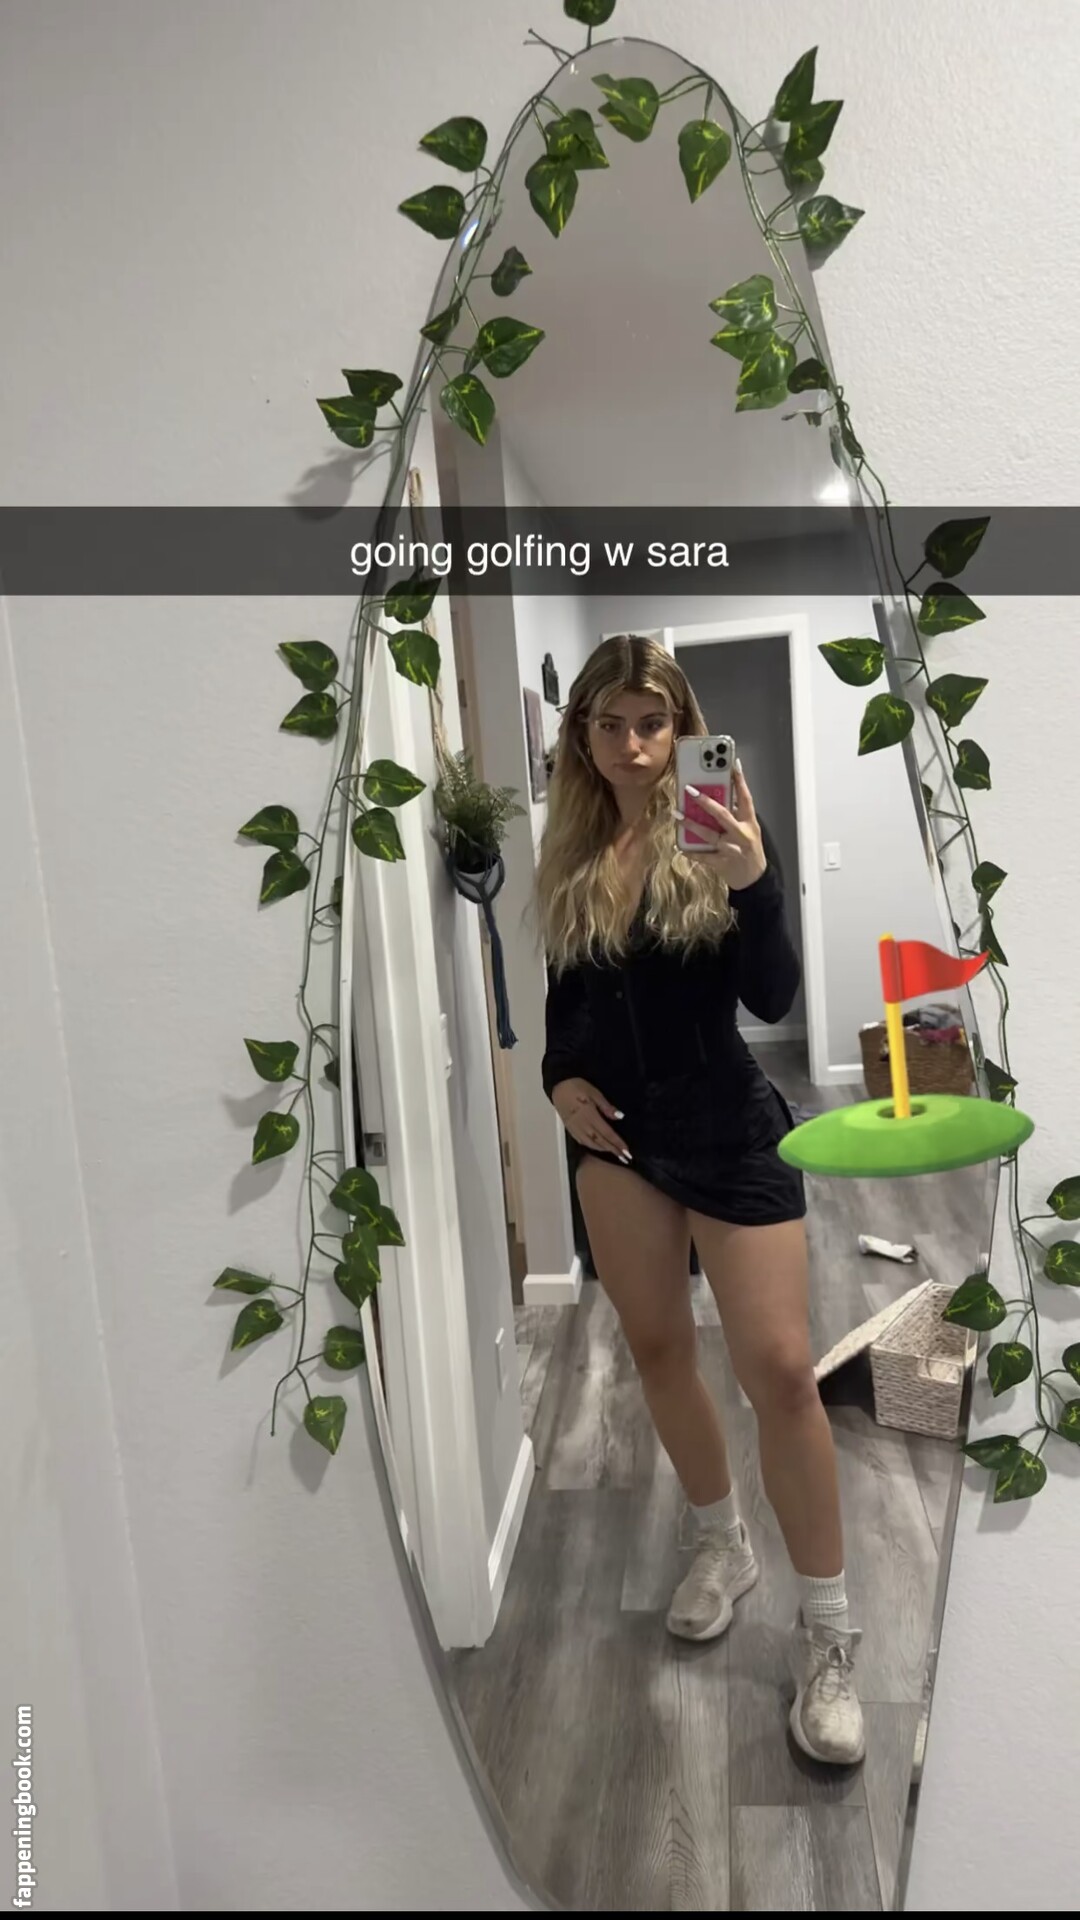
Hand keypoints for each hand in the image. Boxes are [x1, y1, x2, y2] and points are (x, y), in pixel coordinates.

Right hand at [551, 1078, 631, 1162]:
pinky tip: (597, 1147)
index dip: (618, 1143)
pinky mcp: (570, 1129)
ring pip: (591, 1143)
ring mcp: (575, 1128)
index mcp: (590, 1116)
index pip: (607, 1133)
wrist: (558, 1087)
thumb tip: (619, 1117)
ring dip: (604, 1149)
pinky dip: (592, 1147)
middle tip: (625, 1158)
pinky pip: (582, 1141)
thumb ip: (606, 1106)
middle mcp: (583, 1125)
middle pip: (600, 1141)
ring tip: (614, 1154)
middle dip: (613, 1150)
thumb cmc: (577, 1086)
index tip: (627, 1151)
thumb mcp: (594, 1092)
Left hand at [678, 761, 766, 890]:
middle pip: (722, 814)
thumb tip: (717, 797)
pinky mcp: (721, 862)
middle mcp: (741, 834)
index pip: (746, 798)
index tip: (733, 764)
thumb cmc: (749, 850)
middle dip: (705, 801)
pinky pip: (702, 855)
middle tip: (689, 790)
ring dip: (691, 824)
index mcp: (749, 823)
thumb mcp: (749, 830)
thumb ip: (736, 815)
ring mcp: (731, 849)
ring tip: (677, 814)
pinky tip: (680, 846)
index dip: (740, 780)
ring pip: (708, 834)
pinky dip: (691, 851)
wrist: (754, 879)